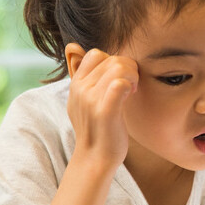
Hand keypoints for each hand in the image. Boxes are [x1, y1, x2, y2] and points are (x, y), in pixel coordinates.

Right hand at [64, 44, 137, 166]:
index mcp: (75, 84)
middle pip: (111, 59)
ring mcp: (91, 100)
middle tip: (131, 85)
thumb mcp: (82, 99)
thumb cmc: (97, 128)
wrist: (96, 159)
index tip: (120, 79)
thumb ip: (82, 75)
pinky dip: (130, 84)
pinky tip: (131, 95)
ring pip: (118, 67)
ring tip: (132, 90)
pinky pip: (120, 84)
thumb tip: (72, 46)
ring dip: (132, 75)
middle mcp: (80, 89)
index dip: (113, 61)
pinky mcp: (105, 111)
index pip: (96, 54)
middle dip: (128, 68)